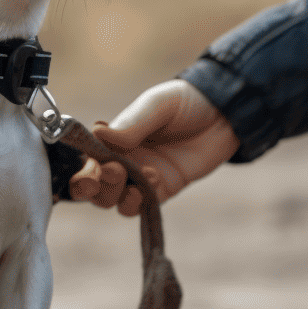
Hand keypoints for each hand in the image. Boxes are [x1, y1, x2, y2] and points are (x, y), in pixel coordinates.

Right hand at [69, 79, 239, 215]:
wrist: (225, 115)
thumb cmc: (186, 102)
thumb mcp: (157, 107)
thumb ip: (131, 125)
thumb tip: (98, 132)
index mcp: (114, 137)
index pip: (86, 159)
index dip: (82, 169)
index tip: (94, 167)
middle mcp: (123, 159)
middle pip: (94, 186)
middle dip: (95, 186)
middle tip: (115, 172)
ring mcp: (141, 177)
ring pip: (113, 200)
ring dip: (117, 195)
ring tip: (136, 179)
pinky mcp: (162, 189)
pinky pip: (141, 205)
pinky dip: (140, 200)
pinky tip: (154, 180)